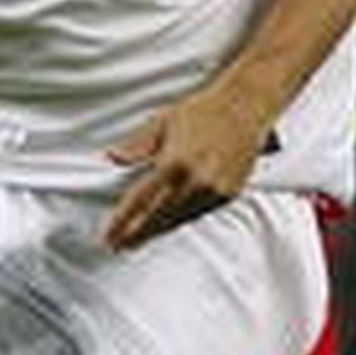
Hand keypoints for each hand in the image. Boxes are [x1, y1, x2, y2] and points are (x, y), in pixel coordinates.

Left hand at [104, 85, 270, 250]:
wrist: (245, 108)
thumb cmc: (203, 111)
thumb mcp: (163, 120)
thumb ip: (138, 143)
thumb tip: (113, 158)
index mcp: (175, 161)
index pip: (140, 199)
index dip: (122, 220)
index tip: (109, 236)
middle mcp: (196, 179)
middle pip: (158, 216)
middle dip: (136, 233)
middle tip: (118, 246)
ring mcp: (214, 189)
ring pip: (178, 219)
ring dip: (156, 231)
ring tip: (138, 241)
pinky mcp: (228, 194)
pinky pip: (198, 214)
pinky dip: (180, 220)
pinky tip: (167, 225)